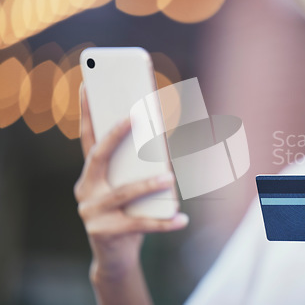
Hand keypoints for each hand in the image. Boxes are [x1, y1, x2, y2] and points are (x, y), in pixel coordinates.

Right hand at [74, 87, 187, 281]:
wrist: (114, 257)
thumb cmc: (126, 214)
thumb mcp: (129, 189)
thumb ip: (138, 168)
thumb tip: (164, 143)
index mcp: (90, 175)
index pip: (87, 139)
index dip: (86, 113)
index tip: (87, 84)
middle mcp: (85, 190)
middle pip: (98, 157)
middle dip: (115, 134)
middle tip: (135, 115)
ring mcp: (91, 212)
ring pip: (123, 192)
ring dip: (148, 184)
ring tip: (169, 177)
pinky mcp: (105, 233)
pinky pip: (140, 224)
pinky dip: (164, 222)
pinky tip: (183, 219)